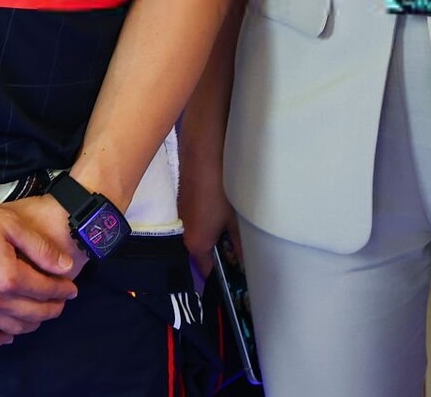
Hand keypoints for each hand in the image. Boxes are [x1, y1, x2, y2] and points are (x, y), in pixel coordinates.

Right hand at [0, 196, 78, 355]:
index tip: (72, 288)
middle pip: (32, 313)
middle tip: (61, 304)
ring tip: (38, 319)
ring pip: (10, 328)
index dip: (63, 289)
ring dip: (29, 326)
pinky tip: (3, 337)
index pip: (46, 290)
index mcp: (10, 277)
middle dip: (51, 310)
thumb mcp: (10, 223)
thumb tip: (65, 267)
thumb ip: (40, 248)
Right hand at [178, 156, 235, 286]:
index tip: (239, 278)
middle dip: (221, 254)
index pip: (207, 271)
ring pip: (201, 233)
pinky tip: (226, 209)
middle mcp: (184, 232)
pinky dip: (210, 220)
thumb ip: (241, 245)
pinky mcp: (184, 199)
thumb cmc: (221, 189)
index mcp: (196, 243)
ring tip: (238, 229)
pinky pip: (198, 218)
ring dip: (216, 235)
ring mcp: (182, 214)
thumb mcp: (236, 220)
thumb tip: (247, 264)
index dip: (223, 276)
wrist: (203, 152)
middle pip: (203, 252)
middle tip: (244, 252)